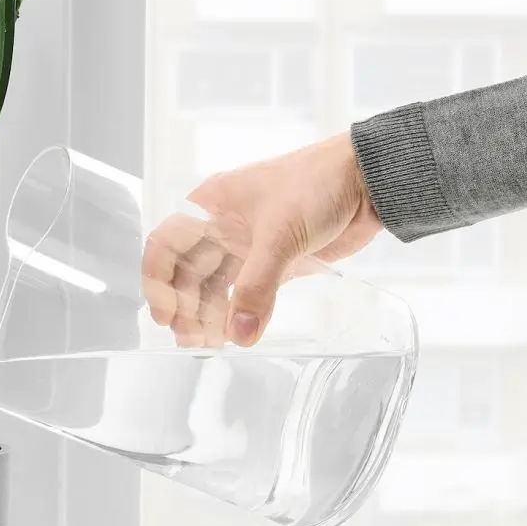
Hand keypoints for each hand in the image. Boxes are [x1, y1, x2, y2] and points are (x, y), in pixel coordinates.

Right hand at [142, 132, 381, 347]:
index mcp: (209, 206)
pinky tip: (238, 334)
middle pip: (188, 273)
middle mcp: (222, 226)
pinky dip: (240, 314)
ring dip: (210, 315)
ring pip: (216, 287)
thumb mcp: (279, 234)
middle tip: (191, 340)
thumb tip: (240, 334)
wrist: (367, 181)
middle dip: (186, 308)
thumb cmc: (316, 184)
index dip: (159, 281)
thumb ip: (257, 287)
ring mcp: (247, 246)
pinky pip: (247, 294)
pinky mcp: (274, 263)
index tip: (164, 315)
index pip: (165, 245)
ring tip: (211, 344)